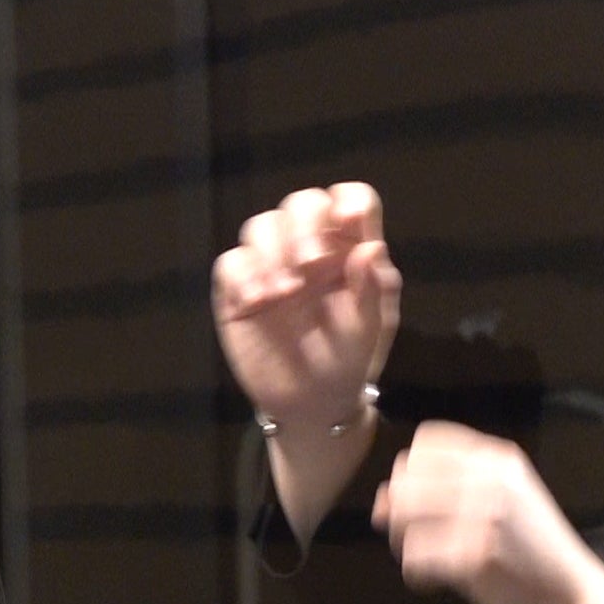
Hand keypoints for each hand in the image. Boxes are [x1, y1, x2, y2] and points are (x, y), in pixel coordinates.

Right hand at [212, 183, 399, 428]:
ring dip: (272, 253)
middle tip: (310, 266)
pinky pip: (232, 261)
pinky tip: (257, 304)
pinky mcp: (240, 288)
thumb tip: (371, 246)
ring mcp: (274, 265)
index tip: (348, 222)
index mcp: (353, 252)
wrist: (311, 402)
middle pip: (303, 203)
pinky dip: (243, 276)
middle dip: (305, 226)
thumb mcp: (368, 330)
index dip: (348, 202)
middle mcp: (313, 249)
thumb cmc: (349, 360)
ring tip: (284, 295)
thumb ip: (371, 290)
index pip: (353, 201)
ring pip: (263, 225)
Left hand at [373, 421, 603, 603]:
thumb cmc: (534, 557)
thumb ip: (452, 490)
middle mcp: (493, 479)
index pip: (426, 442)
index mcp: (501, 460)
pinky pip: (415, 557)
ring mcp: (486, 515)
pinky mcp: (477, 555)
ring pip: (403, 516)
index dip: (411, 473)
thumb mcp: (506, 502)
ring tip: (431, 561)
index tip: (423, 503)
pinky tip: (440, 581)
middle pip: (406, 479)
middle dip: (400, 513)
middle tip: (422, 541)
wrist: (575, 602)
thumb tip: (382, 497)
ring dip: (405, 544)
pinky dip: (418, 575)